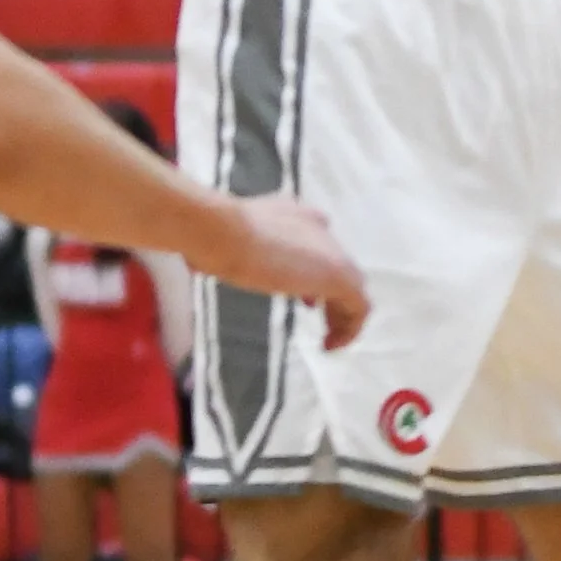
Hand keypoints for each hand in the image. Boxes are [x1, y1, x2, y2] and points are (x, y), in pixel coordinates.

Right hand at [198, 193, 368, 350]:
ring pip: (353, 287)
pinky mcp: (338, 274)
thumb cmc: (215, 235)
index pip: (320, 242)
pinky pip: (359, 307)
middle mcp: (320, 228)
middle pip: (339, 267)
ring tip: (327, 340)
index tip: (304, 297)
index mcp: (297, 215)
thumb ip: (228, 246)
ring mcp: (331, 251)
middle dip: (331, 296)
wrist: (224, 231)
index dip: (315, 272)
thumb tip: (201, 260)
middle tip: (315, 318)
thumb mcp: (223, 238)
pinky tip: (330, 345)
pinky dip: (350, 328)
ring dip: (342, 314)